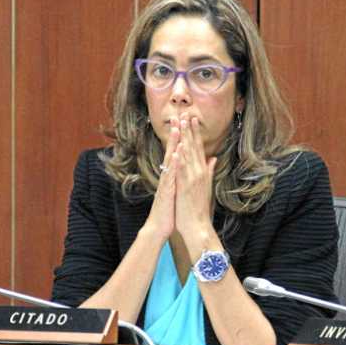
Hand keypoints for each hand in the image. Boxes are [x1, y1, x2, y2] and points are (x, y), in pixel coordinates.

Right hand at [143, 117, 180, 240]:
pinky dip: (172, 165)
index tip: (185, 123)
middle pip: (171, 151)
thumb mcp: (178, 191)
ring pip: (169, 160)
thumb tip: (184, 167)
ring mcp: (166, 183)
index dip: (181, 138)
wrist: (160, 227)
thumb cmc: (170, 210)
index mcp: (172, 175)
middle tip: (179, 118)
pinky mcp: (166, 191)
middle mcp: (167, 176)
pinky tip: (175, 155)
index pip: (177, 153)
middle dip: (176, 135)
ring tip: (177, 130)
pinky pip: (169, 176)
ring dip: (173, 145)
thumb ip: (181, 177)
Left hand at [174, 114, 216, 246]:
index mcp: (202, 171)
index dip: (195, 133)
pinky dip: (181, 159)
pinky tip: (178, 148)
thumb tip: (213, 158)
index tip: (193, 119)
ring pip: (188, 154)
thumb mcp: (206, 186)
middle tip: (187, 114)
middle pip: (194, 147)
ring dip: (185, 139)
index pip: (199, 148)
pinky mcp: (186, 186)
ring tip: (182, 124)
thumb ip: (209, 171)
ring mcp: (193, 179)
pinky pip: (182, 170)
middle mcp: (199, 172)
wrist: (198, 225)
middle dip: (190, 130)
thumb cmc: (199, 207)